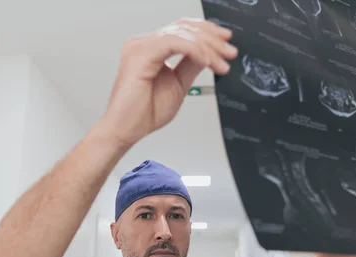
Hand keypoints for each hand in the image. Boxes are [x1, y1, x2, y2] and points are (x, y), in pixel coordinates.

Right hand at [102, 19, 237, 146]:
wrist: (126, 129)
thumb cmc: (144, 113)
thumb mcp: (179, 86)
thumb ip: (191, 67)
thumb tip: (208, 55)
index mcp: (151, 49)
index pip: (182, 29)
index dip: (206, 32)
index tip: (226, 44)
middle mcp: (144, 44)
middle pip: (184, 28)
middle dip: (212, 39)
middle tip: (230, 52)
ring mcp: (140, 47)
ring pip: (181, 33)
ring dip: (207, 47)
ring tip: (221, 62)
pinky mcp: (140, 54)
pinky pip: (174, 43)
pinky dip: (194, 50)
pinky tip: (206, 61)